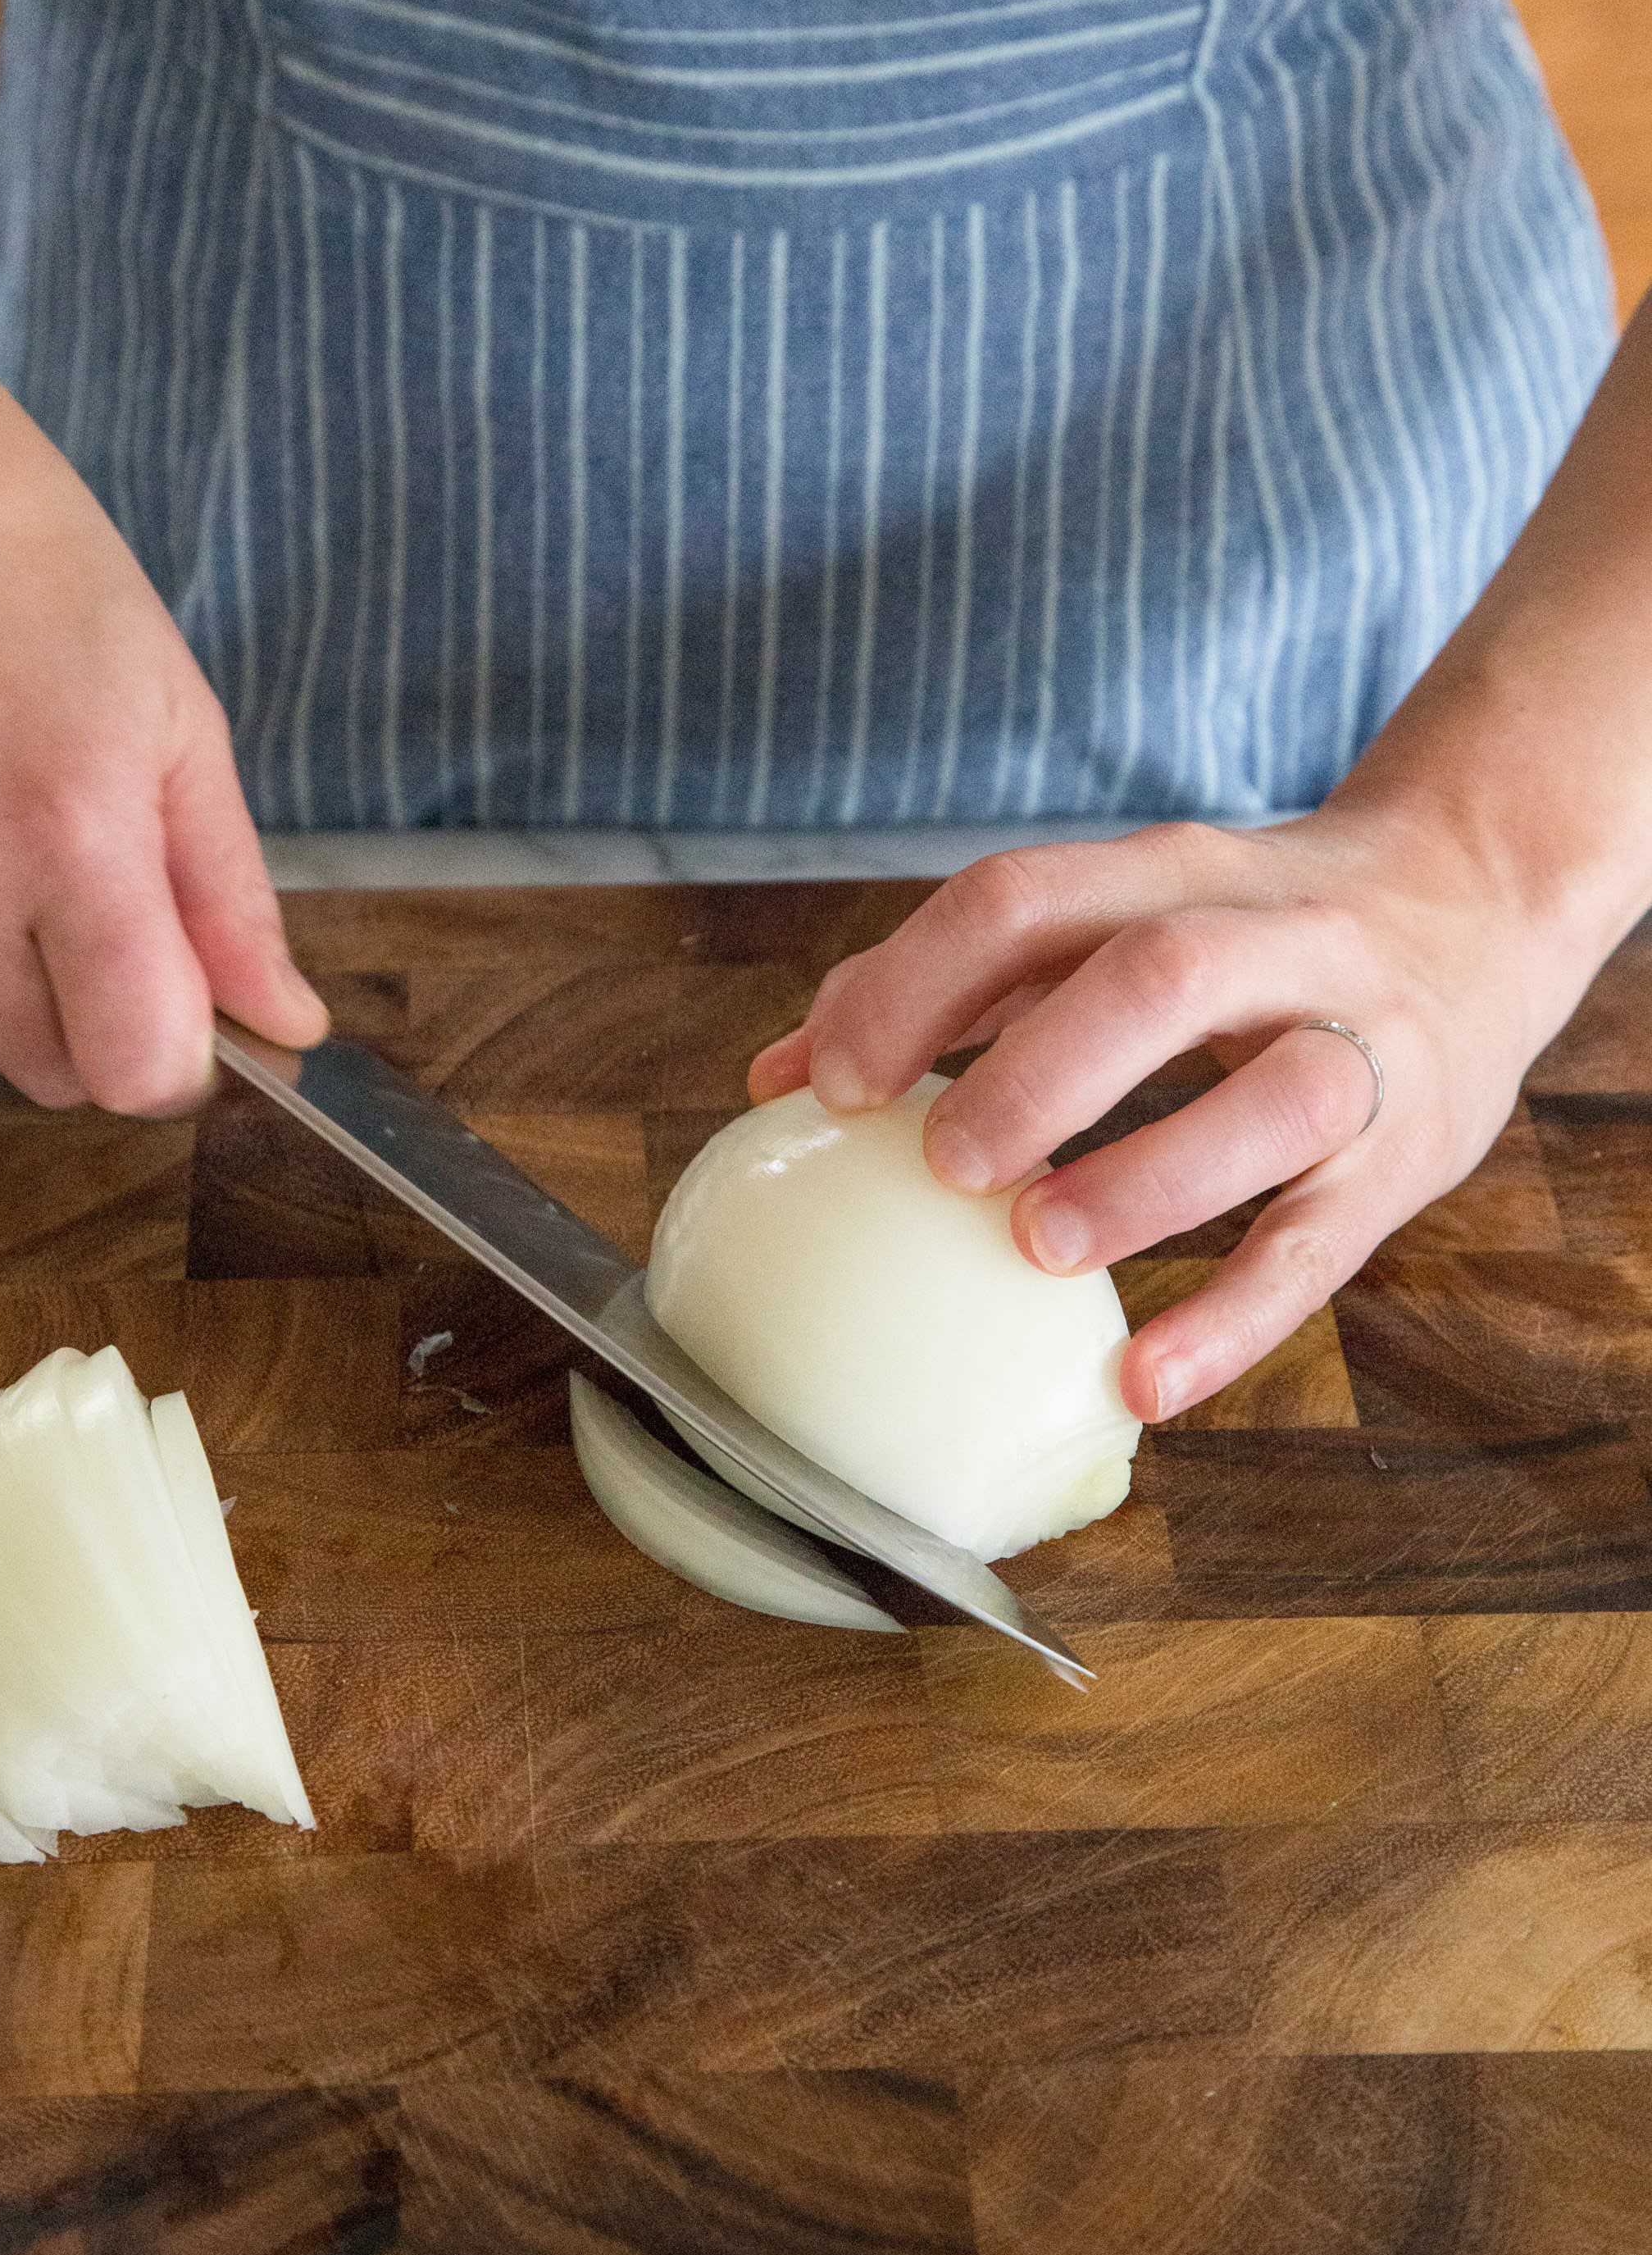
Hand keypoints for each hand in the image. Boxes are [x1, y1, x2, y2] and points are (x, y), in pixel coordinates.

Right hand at [0, 273, 326, 1113]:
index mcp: (73, 837)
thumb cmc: (51, 585)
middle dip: (115, 1033)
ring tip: (52, 873)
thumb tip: (286, 1022)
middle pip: (55, 1076)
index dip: (190, 1059)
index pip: (140, 1068)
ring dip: (35, 999)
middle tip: (137, 926)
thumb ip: (233, 898)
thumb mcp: (182, 726)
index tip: (210, 1007)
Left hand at [749, 808, 1603, 1421]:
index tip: (829, 1083)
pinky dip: (1232, 1318)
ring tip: (1038, 1245)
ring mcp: (1354, 1046)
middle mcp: (1272, 940)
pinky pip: (1323, 1244)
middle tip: (942, 1162)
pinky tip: (1145, 1379)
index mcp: (1167, 875)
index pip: (1024, 900)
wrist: (1477, 905)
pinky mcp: (1409, 1156)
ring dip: (1144, 1176)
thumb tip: (777, 1075)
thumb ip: (956, 987)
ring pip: (1269, 1100)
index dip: (915, 986)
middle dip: (1037, 1070)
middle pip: (1154, 977)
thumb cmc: (1242, 934)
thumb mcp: (1111, 919)